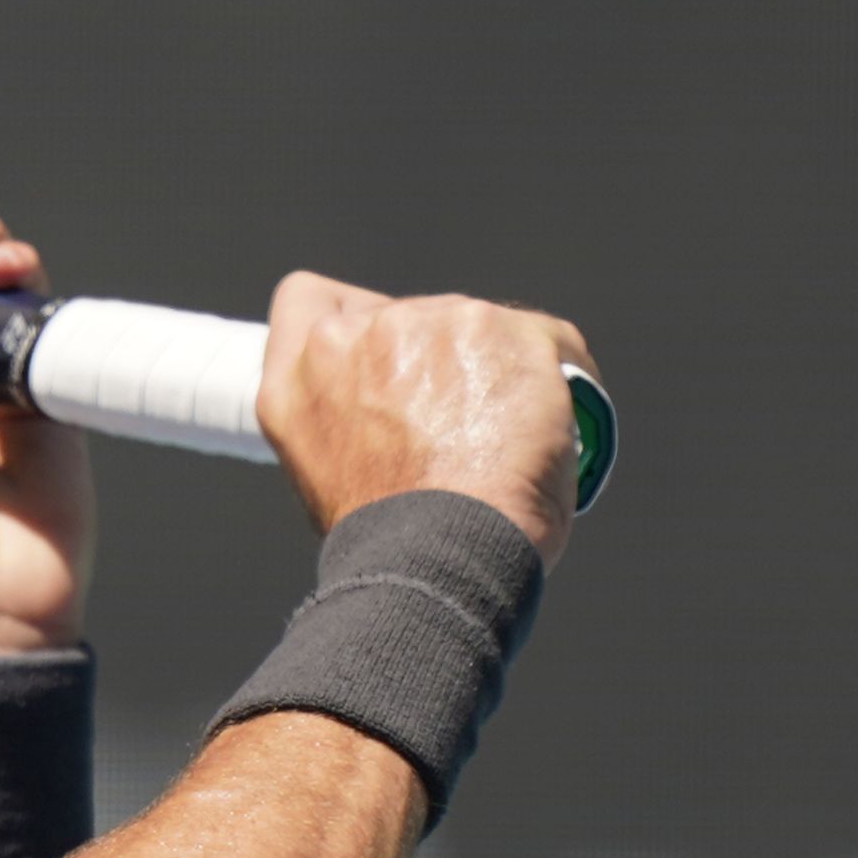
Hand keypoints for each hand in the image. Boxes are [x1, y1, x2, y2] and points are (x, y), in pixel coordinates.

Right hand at [254, 272, 590, 569]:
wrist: (439, 556)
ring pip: (478, 328)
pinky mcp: (501, 326)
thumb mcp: (321, 474)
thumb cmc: (388, 538)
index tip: (379, 364)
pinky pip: (546, 339)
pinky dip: (556, 378)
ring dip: (494, 369)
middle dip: (437, 362)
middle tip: (457, 432)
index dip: (349, 324)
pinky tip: (550, 428)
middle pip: (407, 318)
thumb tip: (390, 409)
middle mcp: (356, 335)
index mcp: (301, 373)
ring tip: (504, 443)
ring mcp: (430, 322)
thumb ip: (340, 414)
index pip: (309, 301)